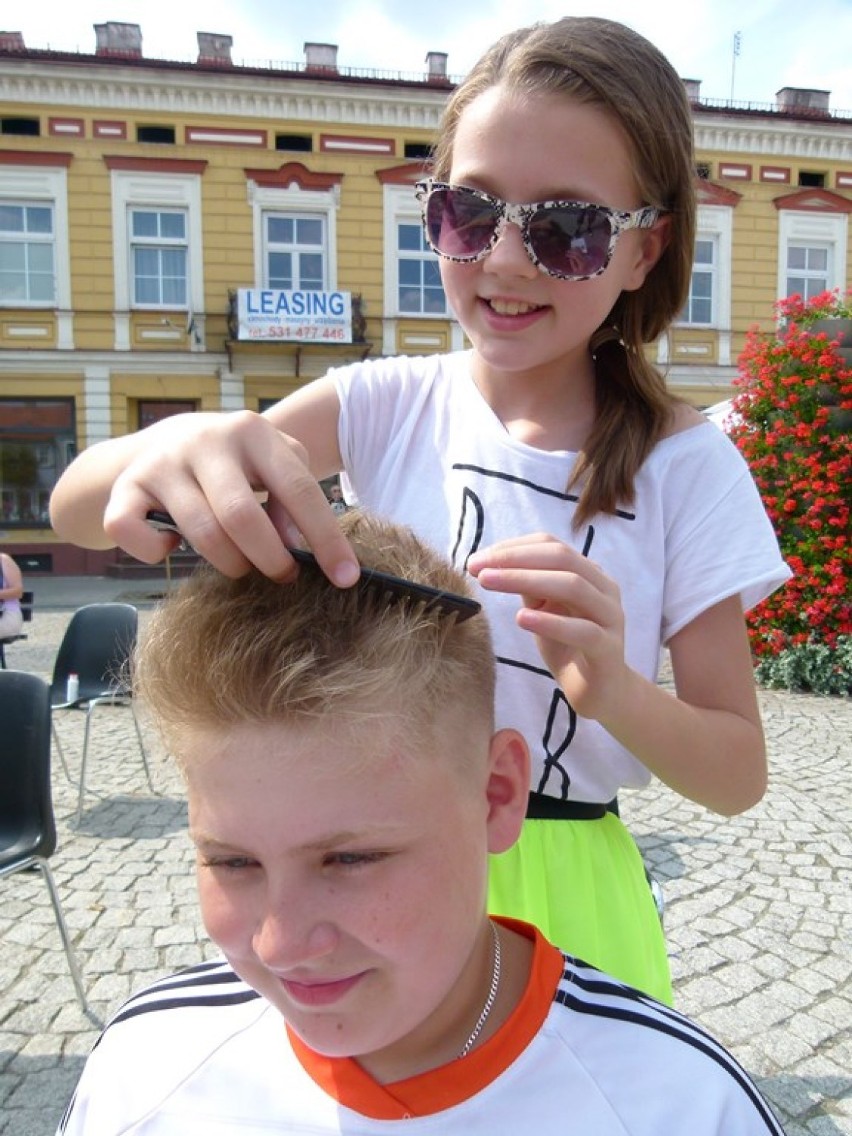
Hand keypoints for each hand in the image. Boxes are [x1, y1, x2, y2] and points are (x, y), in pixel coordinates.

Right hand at [104, 411, 359, 585]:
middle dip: (270, 559)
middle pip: (244, 516)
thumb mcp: (267, 465)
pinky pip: (137, 535)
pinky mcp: (124, 488)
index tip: (345, 577)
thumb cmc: (230, 464)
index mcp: (253, 432)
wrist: (154, 443)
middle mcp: (206, 441)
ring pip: (200, 533)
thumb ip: (290, 497)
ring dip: (227, 563)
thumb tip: (297, 544)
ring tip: (237, 565)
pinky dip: (155, 553)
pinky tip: (169, 546)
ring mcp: (161, 463)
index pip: (298, 489)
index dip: (325, 537)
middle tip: (281, 575)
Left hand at [467, 533, 628, 721]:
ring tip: (489, 582)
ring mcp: (610, 617)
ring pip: (573, 587)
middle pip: (561, 558)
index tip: (477, 558)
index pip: (551, 545)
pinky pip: (582, 630)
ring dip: (525, 580)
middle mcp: (604, 589)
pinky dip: (550, 622)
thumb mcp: (544, 610)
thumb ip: (528, 586)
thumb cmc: (569, 646)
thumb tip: (489, 563)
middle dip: (514, 559)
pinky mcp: (609, 649)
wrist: (601, 691)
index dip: (513, 548)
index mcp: (589, 573)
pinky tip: (521, 618)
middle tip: (477, 567)